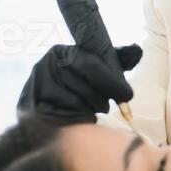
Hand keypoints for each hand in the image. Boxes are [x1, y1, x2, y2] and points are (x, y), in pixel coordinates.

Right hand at [16, 42, 141, 124]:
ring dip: (90, 111)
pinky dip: (78, 121)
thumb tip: (137, 50)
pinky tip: (76, 117)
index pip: (92, 65)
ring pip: (79, 105)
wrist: (43, 107)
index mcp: (61, 52)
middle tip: (107, 105)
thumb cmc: (75, 86)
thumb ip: (116, 60)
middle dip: (102, 99)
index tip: (127, 95)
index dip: (113, 81)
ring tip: (87, 108)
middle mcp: (45, 66)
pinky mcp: (33, 110)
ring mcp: (37, 88)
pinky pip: (67, 118)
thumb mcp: (95, 68)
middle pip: (87, 87)